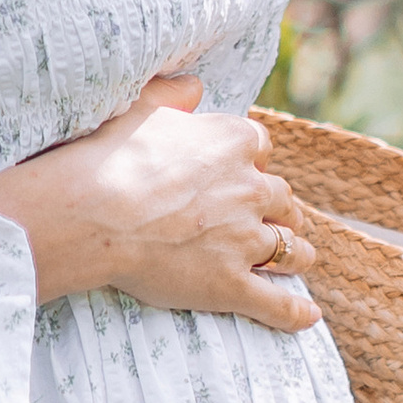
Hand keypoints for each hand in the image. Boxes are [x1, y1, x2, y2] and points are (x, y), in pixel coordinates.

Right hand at [0, 74, 321, 330]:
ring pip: (289, 248)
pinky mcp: (232, 284)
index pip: (262, 150)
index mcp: (235, 143)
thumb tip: (195, 85)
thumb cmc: (112, 158)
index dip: (253, 164)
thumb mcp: (143, 108)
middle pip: (283, 198)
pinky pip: (275, 303)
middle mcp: (251, 188)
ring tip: (300, 259)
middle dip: (280, 209)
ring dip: (296, 253)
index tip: (244, 173)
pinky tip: (308, 317)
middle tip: (276, 218)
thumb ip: (173, 95)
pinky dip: (294, 312)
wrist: (94, 213)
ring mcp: (245, 239)